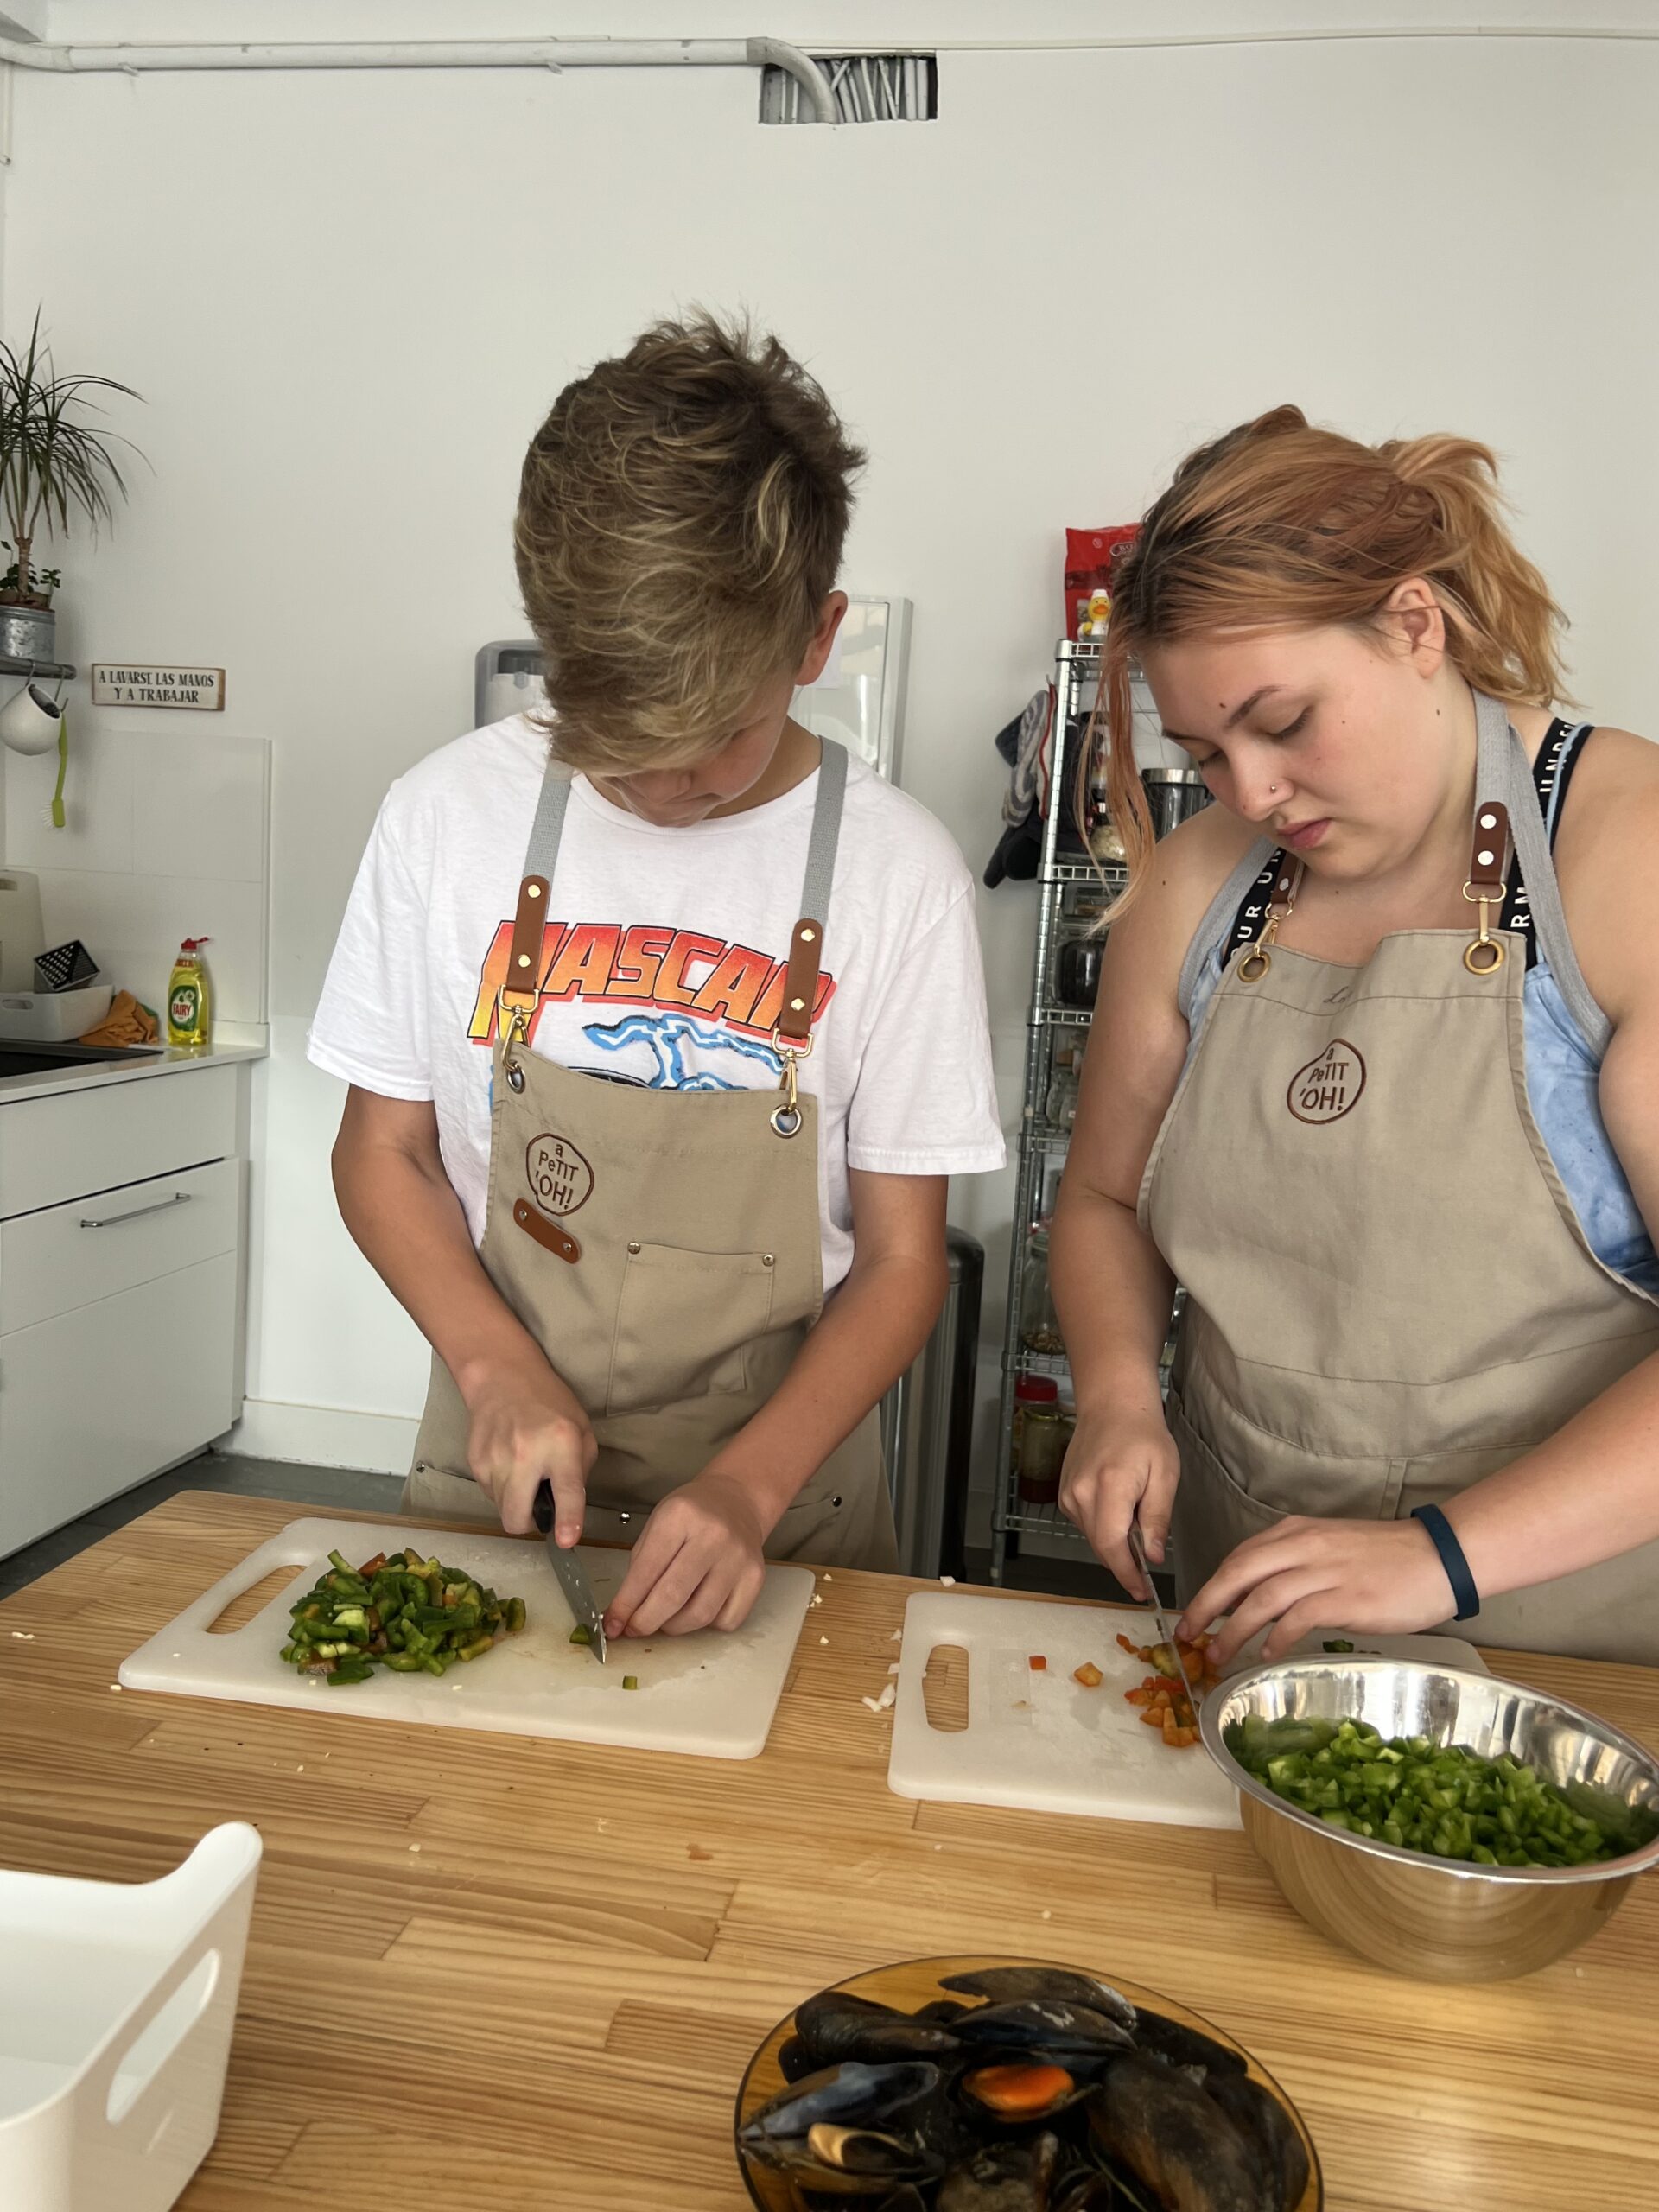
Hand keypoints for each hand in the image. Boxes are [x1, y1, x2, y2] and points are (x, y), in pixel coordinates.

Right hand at [461, 1353, 595, 1540]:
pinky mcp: (475, 1462)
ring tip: (523, 1472)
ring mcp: (495, 1459)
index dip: (568, 1520)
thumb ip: (579, 1471)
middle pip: (516, 1517)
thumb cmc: (550, 1403)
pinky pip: (489, 1493)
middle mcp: (526, 1454)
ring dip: (514, 1501)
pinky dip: (501, 1487)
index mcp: (562, 1444)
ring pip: (501, 1510)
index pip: (566, 1490)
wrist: (503, 1378)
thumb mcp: (581, 1431)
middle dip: (527, 1523)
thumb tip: (567, 1508)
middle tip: (537, 1507)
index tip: (567, 1541)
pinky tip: (507, 1462)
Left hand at [605, 1471, 769, 1639]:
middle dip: (646, 1622)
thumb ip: (640, 1568)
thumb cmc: (691, 1515)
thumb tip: (623, 1614)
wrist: (736, 1501)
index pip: (646, 1570)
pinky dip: (705, 1625)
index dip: (626, 1604)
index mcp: (681, 1516)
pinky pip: (726, 1621)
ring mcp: (739, 1558)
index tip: (612, 1624)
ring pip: (700, 1615)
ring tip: (664, 1618)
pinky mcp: (756, 1577)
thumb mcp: (657, 1525)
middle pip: (673, 1596)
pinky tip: (696, 1607)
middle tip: (634, 1630)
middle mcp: (714, 1536)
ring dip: (674, 1627)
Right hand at [1058, 1403, 1180, 1598]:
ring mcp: (1068, 1494)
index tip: (1142, 1592)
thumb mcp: (1165, 1474)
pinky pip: (1085, 1525)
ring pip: (1092, 1538)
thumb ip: (1157, 1518)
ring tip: (1135, 1523)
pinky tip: (1118, 1512)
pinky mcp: (1064, 1494)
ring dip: (1114, 1545)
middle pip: (1101, 1547)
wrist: (1111, 1406)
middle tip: (1147, 1567)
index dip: (1126, 1574)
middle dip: (1124, 1563)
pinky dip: (1103, 1529)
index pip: (1112, 1545)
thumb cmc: (1143, 1435)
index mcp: (1110, 1486)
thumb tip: (1153, 1556)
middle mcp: (1081, 1493)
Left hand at [1179, 1515, 1454, 1665]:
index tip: (1194, 1611)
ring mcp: (1323, 1571)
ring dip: (1233, 1630)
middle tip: (1187, 1633)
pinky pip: (1297, 1618)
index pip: (1240, 1556)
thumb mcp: (1330, 1547)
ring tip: (1217, 1654)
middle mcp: (1303, 1546)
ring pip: (1261, 1599)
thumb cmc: (1387, 1557)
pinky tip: (1266, 1655)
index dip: (1212, 1586)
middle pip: (1238, 1574)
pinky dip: (1276, 1638)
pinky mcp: (1344, 1598)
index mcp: (1296, 1532)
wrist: (1439, 1556)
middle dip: (1207, 1605)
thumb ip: (1295, 1564)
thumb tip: (1259, 1597)